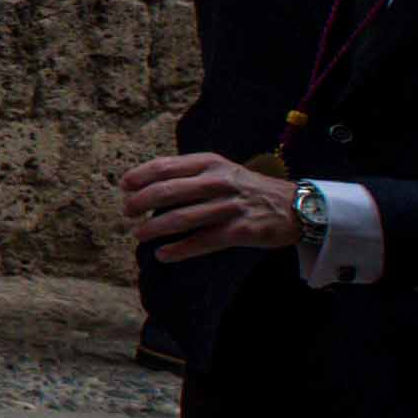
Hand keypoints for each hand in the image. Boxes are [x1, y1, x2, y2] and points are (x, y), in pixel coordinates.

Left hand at [123, 150, 303, 256]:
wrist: (294, 206)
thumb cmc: (248, 188)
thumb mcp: (221, 170)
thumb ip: (190, 174)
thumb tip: (148, 185)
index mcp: (210, 163)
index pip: (165, 166)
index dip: (140, 176)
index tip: (123, 186)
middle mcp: (218, 182)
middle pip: (167, 191)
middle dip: (140, 202)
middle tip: (127, 212)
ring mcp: (229, 206)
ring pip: (181, 218)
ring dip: (154, 228)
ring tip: (138, 235)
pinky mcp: (240, 231)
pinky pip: (202, 241)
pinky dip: (179, 249)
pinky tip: (162, 254)